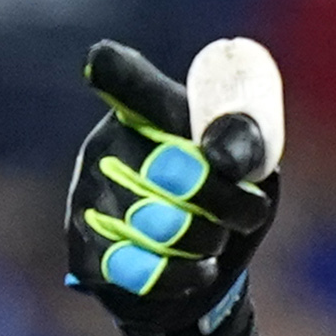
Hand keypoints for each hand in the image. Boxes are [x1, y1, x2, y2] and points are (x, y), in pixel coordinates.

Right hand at [65, 41, 277, 335]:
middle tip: (243, 211)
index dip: (114, 72)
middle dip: (226, 202)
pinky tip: (201, 270)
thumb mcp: (249, 161)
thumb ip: (242, 142)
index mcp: (147, 110)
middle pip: (178, 171)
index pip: (126, 82)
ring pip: (164, 225)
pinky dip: (185, 275)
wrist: (198, 271)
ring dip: (209, 241)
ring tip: (214, 239)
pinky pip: (142, 269)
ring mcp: (89, 201)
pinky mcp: (86, 253)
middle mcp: (107, 147)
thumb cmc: (223, 197)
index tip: (100, 60)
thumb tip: (221, 158)